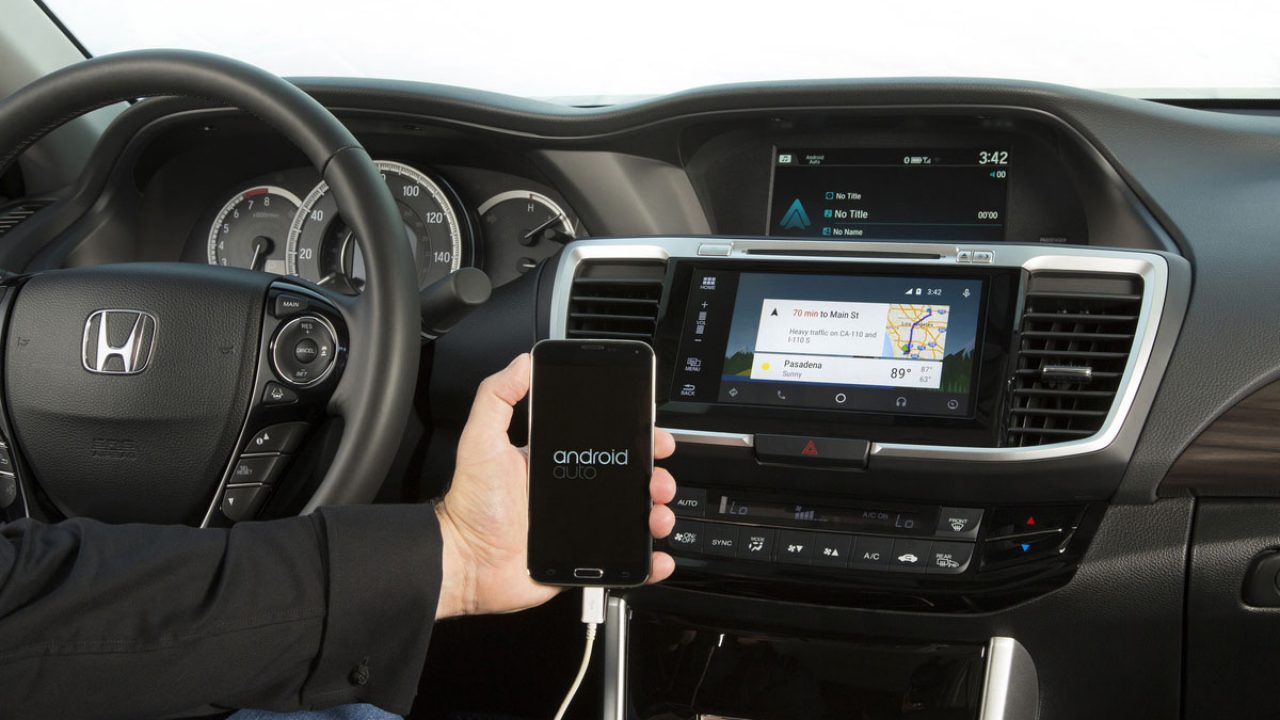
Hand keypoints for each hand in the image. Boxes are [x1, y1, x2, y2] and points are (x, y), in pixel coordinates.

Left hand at [434, 353, 676, 618]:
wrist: (464, 562)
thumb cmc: (470, 504)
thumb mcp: (481, 440)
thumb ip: (497, 397)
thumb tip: (522, 363)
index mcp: (558, 462)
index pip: (607, 444)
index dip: (636, 439)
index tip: (653, 434)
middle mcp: (575, 493)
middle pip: (630, 480)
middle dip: (654, 476)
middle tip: (657, 478)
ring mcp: (582, 528)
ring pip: (635, 518)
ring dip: (656, 514)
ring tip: (656, 516)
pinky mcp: (583, 560)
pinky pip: (624, 561)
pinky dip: (649, 562)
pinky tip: (657, 557)